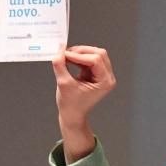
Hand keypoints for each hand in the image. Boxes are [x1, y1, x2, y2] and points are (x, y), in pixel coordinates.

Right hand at [51, 45, 116, 161]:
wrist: (72, 115)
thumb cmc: (71, 104)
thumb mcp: (63, 83)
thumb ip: (60, 65)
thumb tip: (59, 51)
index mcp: (105, 82)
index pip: (96, 60)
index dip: (79, 55)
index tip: (64, 55)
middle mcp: (107, 77)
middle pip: (99, 54)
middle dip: (81, 51)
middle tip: (66, 53)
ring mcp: (103, 75)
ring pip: (95, 54)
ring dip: (80, 53)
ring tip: (66, 57)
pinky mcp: (96, 73)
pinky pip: (90, 59)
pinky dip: (79, 57)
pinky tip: (69, 60)